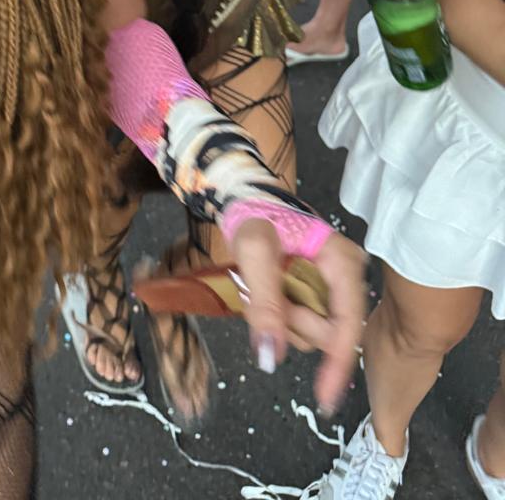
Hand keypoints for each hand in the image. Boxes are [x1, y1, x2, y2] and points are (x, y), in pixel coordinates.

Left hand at [230, 221, 366, 415]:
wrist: (245, 196)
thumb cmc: (253, 213)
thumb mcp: (254, 251)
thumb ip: (264, 303)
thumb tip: (271, 358)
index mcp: (342, 261)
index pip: (349, 323)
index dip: (338, 363)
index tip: (325, 399)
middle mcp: (346, 276)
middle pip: (327, 331)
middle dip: (292, 322)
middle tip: (262, 288)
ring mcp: (333, 286)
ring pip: (312, 331)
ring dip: (282, 318)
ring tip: (264, 282)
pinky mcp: (319, 291)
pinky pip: (302, 321)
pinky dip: (281, 314)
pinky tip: (269, 288)